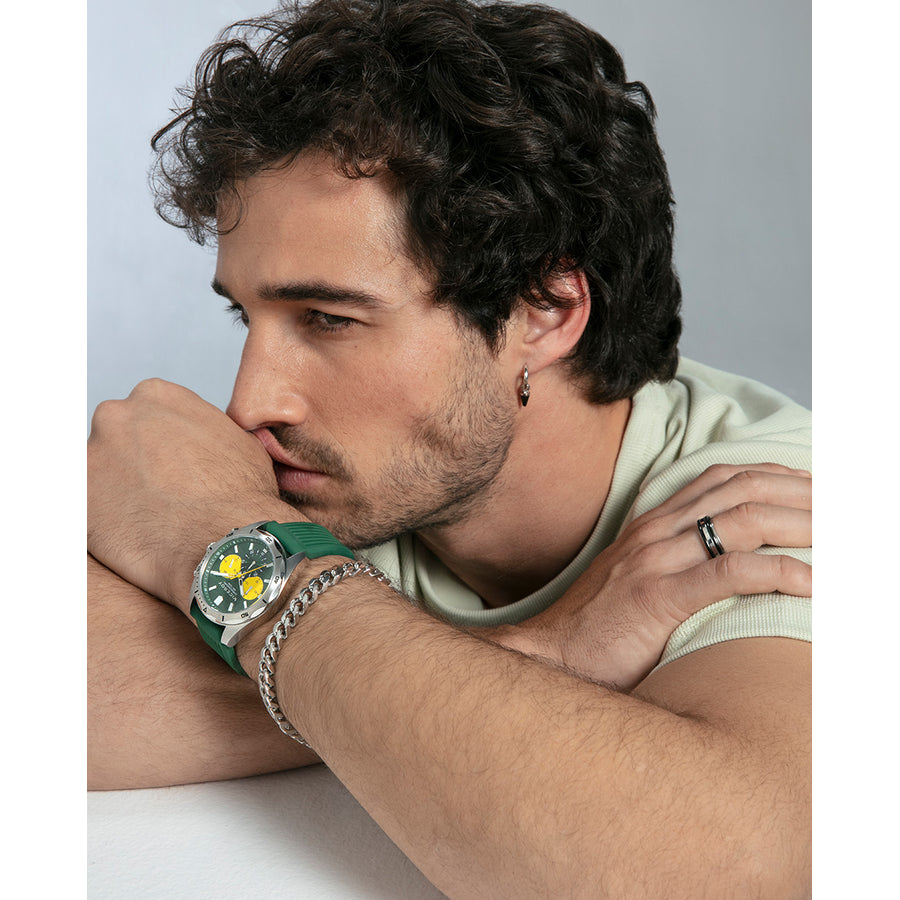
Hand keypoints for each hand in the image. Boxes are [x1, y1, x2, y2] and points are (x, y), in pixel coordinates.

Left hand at [87, 378, 301, 610]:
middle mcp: (116, 416)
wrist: (227, 540)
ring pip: (97, 476)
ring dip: (115, 495)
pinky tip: (134, 539)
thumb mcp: (237, 440)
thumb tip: (203, 444)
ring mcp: (91, 456)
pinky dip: (103, 525)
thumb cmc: (240, 496)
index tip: (170, 470)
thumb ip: (205, 432)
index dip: (158, 447)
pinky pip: (84, 511)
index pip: (143, 416)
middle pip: (114, 440)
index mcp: (156, 395)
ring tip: (148, 522)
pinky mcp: (76, 500)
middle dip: (130, 466)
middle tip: (157, 497)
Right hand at [488, 463, 811, 690]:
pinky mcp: (658, 598)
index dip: (773, 475)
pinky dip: (778, 573)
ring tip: (841, 537)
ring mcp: (655, 562)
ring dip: (800, 525)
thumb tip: (720, 566)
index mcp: (651, 525)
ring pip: (741, 523)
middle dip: (800, 494)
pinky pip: (729, 573)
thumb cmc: (596, 627)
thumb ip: (670, 564)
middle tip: (843, 508)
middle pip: (741, 492)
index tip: (813, 486)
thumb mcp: (633, 582)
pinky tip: (812, 583)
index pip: (720, 479)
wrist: (549, 655)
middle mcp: (656, 533)